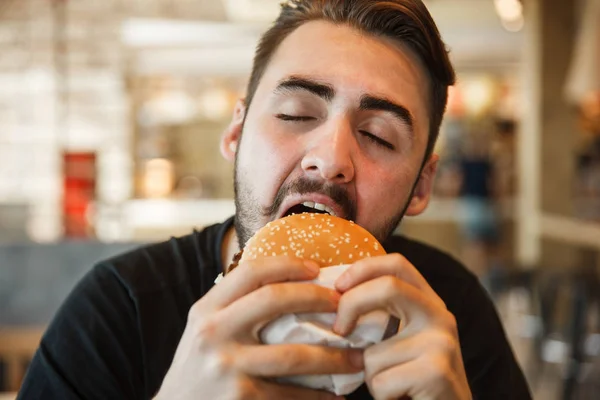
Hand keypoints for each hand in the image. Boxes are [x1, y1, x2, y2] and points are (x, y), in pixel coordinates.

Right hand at [154, 256, 361, 399]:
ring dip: (334, 357)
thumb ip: (233, 308)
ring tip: (357, 359)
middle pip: (274, 300)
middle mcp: (213, 332)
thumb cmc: (198, 369)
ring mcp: (226, 367)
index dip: (287, 265)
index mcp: (207, 309)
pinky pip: (290, 395)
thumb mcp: (203, 330)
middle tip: (345, 306)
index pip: (250, 272)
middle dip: (318, 298)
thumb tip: (287, 285)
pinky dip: (318, 397)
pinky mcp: (240, 399)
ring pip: (294, 355)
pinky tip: (335, 396)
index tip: (316, 269)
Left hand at [333, 254, 471, 399]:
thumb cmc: (412, 382)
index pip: (397, 264)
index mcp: (429, 302)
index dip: (363, 268)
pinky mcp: (436, 372)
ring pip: (373, 352)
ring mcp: (441, 343)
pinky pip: (380, 381)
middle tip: (339, 329)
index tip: (338, 286)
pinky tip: (401, 397)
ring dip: (370, 376)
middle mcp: (440, 316)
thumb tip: (330, 302)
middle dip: (352, 304)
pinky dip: (380, 396)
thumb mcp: (398, 341)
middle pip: (388, 287)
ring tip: (393, 386)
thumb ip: (377, 319)